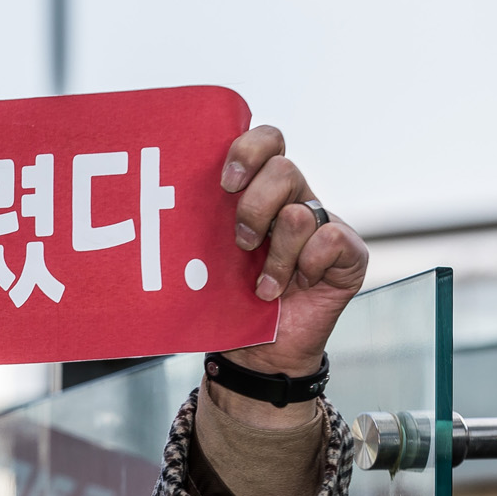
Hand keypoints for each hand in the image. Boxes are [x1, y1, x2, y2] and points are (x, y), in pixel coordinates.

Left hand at [216, 125, 367, 418]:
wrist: (257, 354)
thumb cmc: (227, 302)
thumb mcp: (203, 260)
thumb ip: (195, 227)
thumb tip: (149, 211)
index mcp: (259, 191)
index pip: (265, 141)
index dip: (248, 150)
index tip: (225, 183)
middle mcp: (293, 200)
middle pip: (283, 168)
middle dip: (254, 207)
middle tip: (240, 244)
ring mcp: (323, 225)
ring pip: (299, 212)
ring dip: (275, 256)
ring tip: (263, 286)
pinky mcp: (347, 253)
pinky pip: (330, 239)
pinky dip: (307, 265)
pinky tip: (294, 287)